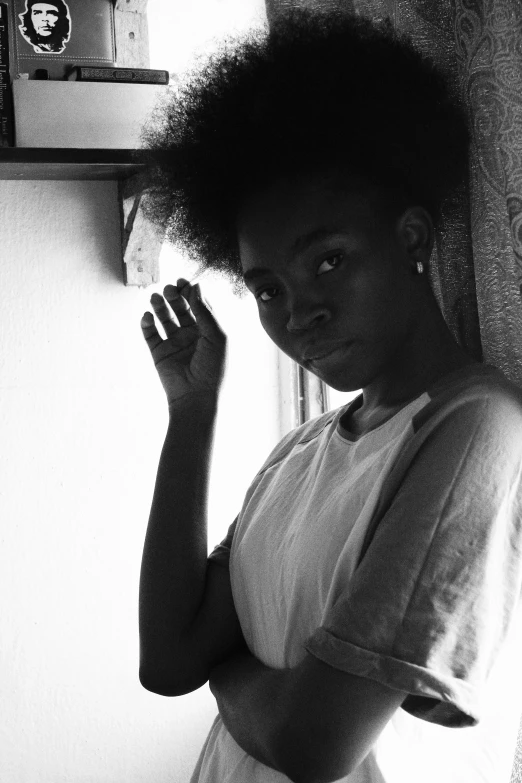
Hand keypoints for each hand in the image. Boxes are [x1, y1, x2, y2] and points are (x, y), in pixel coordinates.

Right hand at [140, 278, 226, 409]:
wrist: (197, 398)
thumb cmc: (214, 369)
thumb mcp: (217, 336)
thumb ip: (206, 311)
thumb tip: (196, 286)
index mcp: (209, 330)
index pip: (199, 305)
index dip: (192, 292)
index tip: (185, 282)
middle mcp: (192, 335)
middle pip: (181, 308)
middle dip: (175, 297)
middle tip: (170, 289)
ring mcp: (175, 343)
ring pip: (165, 318)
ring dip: (160, 306)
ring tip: (156, 297)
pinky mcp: (159, 353)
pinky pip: (150, 334)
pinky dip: (147, 323)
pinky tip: (148, 316)